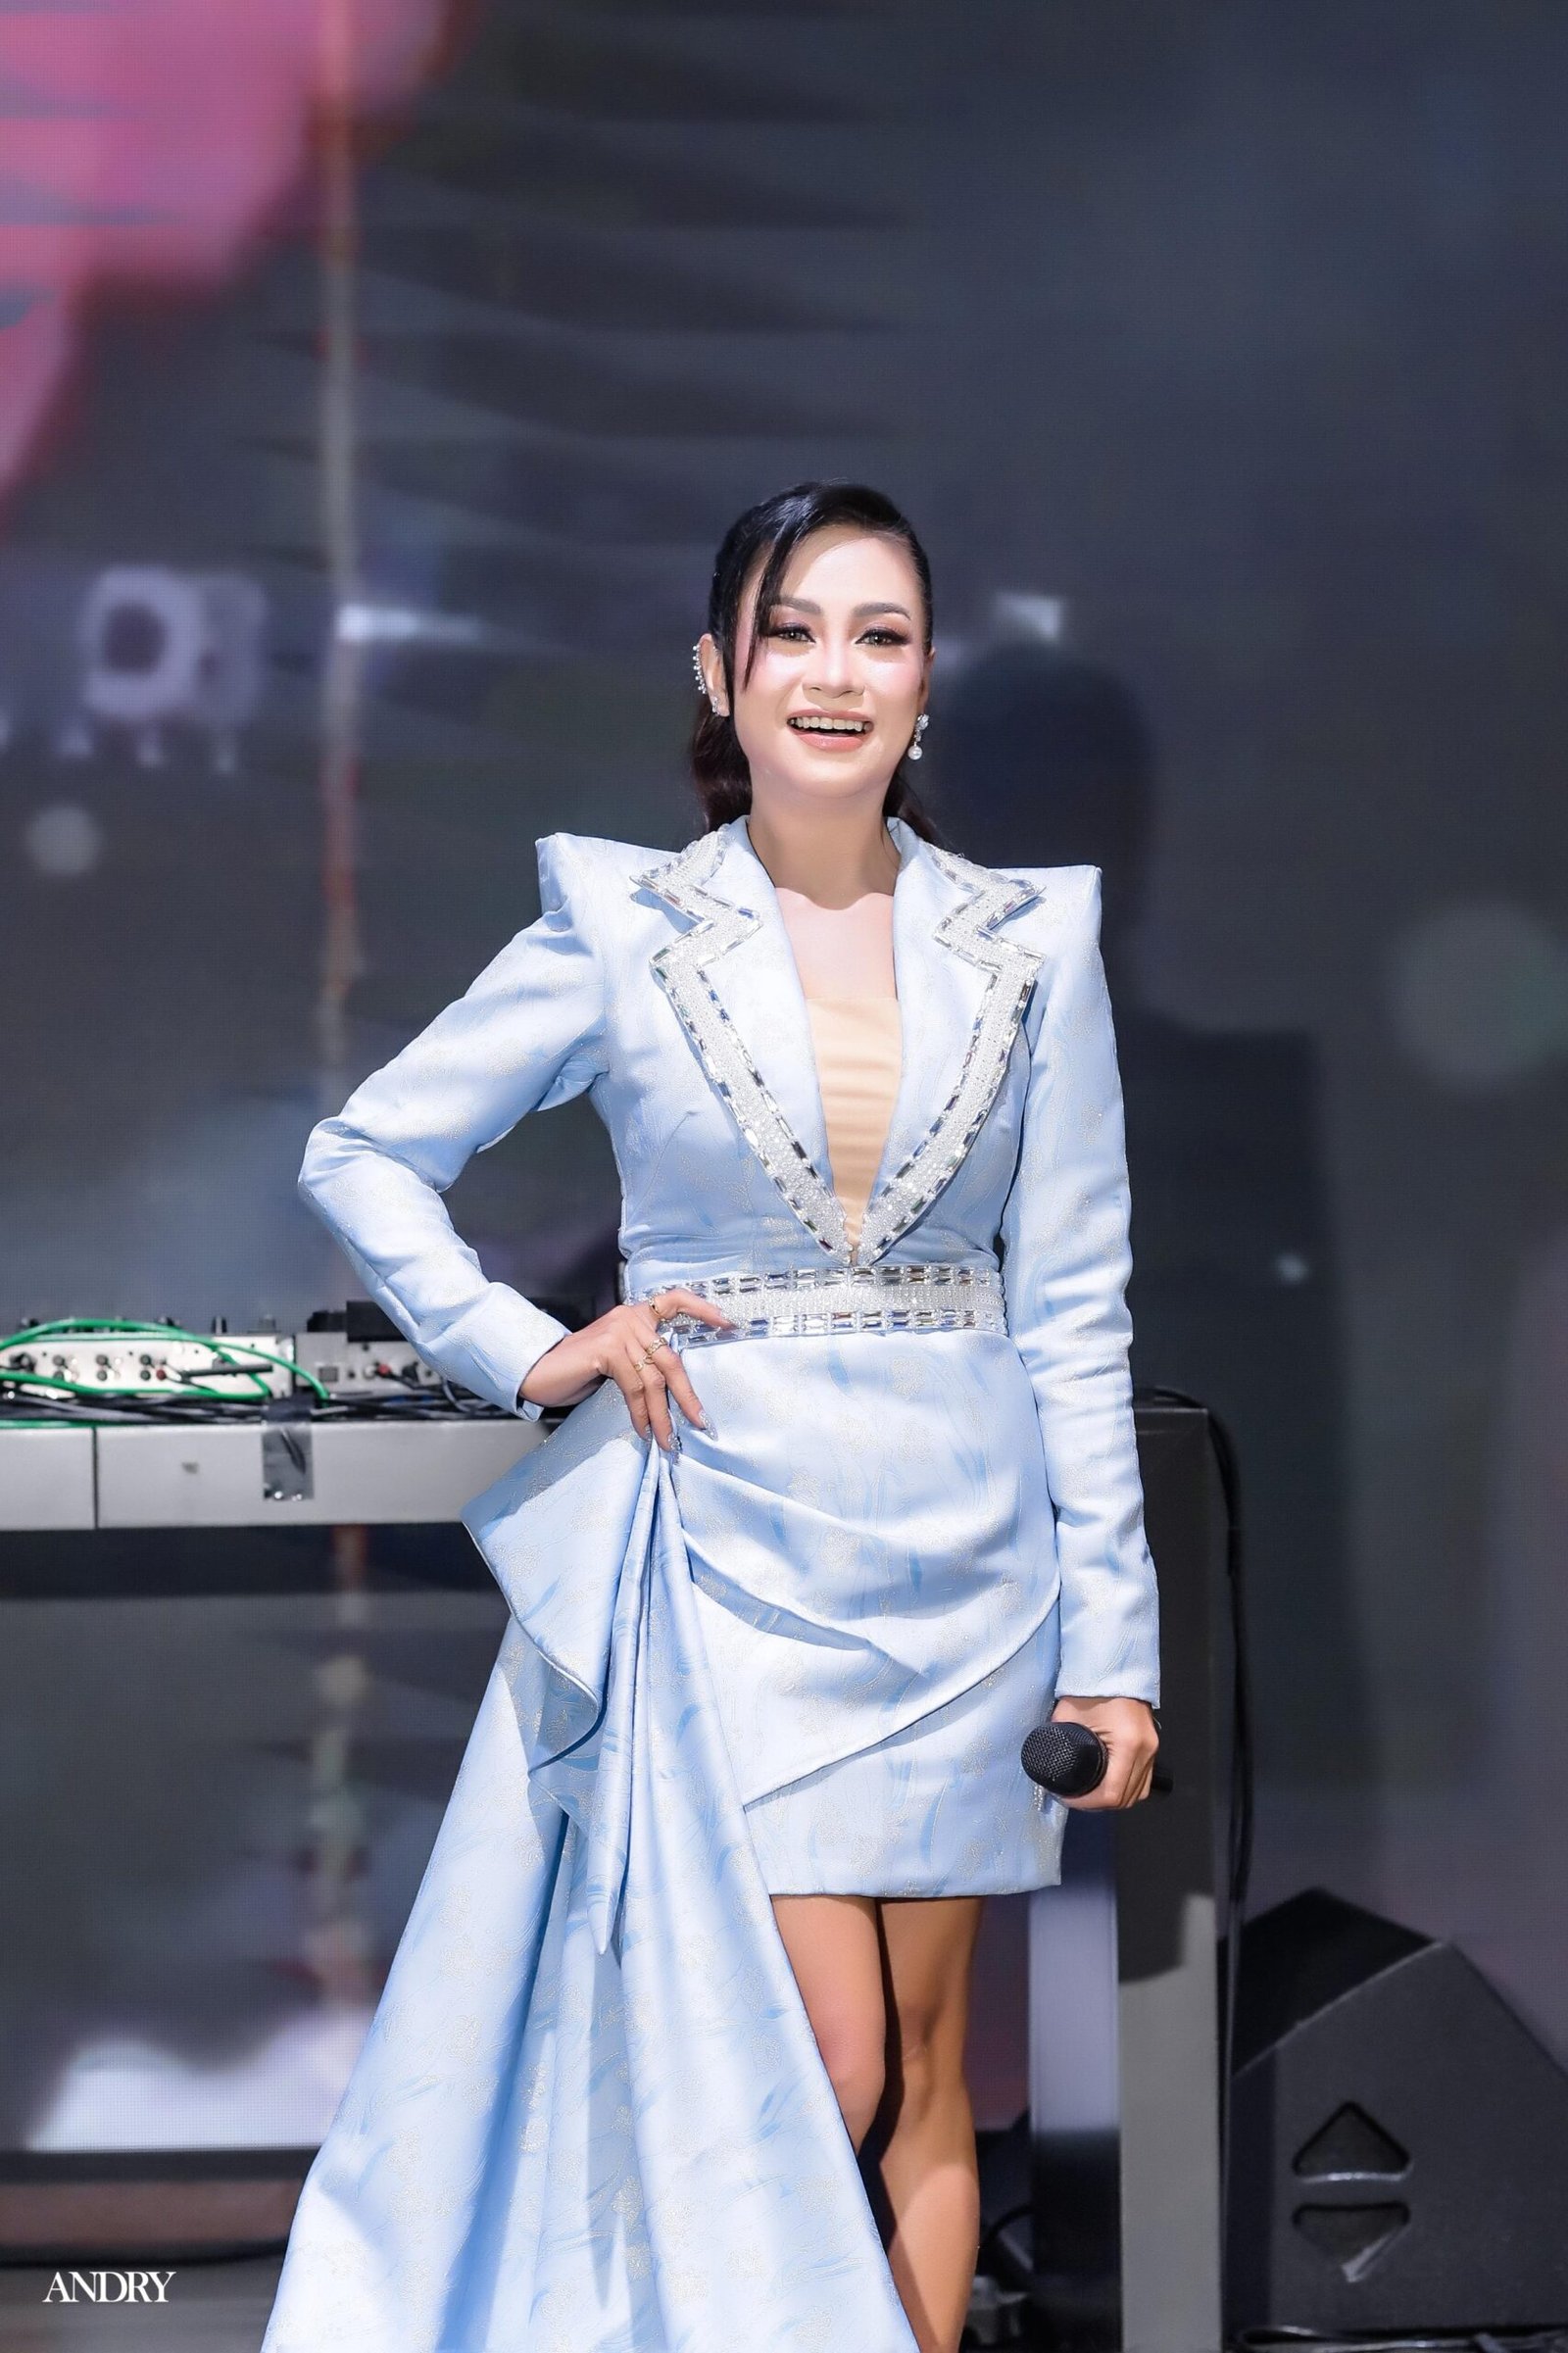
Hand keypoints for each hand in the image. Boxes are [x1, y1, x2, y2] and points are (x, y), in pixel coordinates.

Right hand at [518, 1288, 732, 1449]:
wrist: (538, 1370)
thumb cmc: (577, 1369)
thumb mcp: (615, 1359)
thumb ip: (641, 1362)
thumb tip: (674, 1392)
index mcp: (636, 1315)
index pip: (675, 1300)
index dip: (702, 1309)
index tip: (728, 1323)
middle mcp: (630, 1317)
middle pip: (671, 1358)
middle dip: (687, 1395)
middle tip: (700, 1422)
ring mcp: (619, 1331)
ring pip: (654, 1379)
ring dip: (663, 1415)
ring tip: (667, 1440)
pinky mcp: (607, 1348)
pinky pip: (634, 1387)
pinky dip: (641, 1412)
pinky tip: (644, 1429)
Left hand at [1048, 1694, 1159, 1808]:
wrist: (1112, 1664)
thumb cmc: (1092, 1686)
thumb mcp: (1068, 1717)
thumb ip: (1057, 1742)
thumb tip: (1045, 1763)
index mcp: (1128, 1744)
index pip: (1112, 1793)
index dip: (1088, 1802)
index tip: (1069, 1798)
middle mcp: (1146, 1749)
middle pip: (1127, 1798)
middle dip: (1099, 1804)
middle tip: (1076, 1798)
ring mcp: (1152, 1747)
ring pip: (1138, 1791)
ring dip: (1115, 1798)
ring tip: (1091, 1794)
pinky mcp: (1151, 1743)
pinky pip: (1143, 1777)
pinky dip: (1127, 1786)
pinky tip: (1109, 1783)